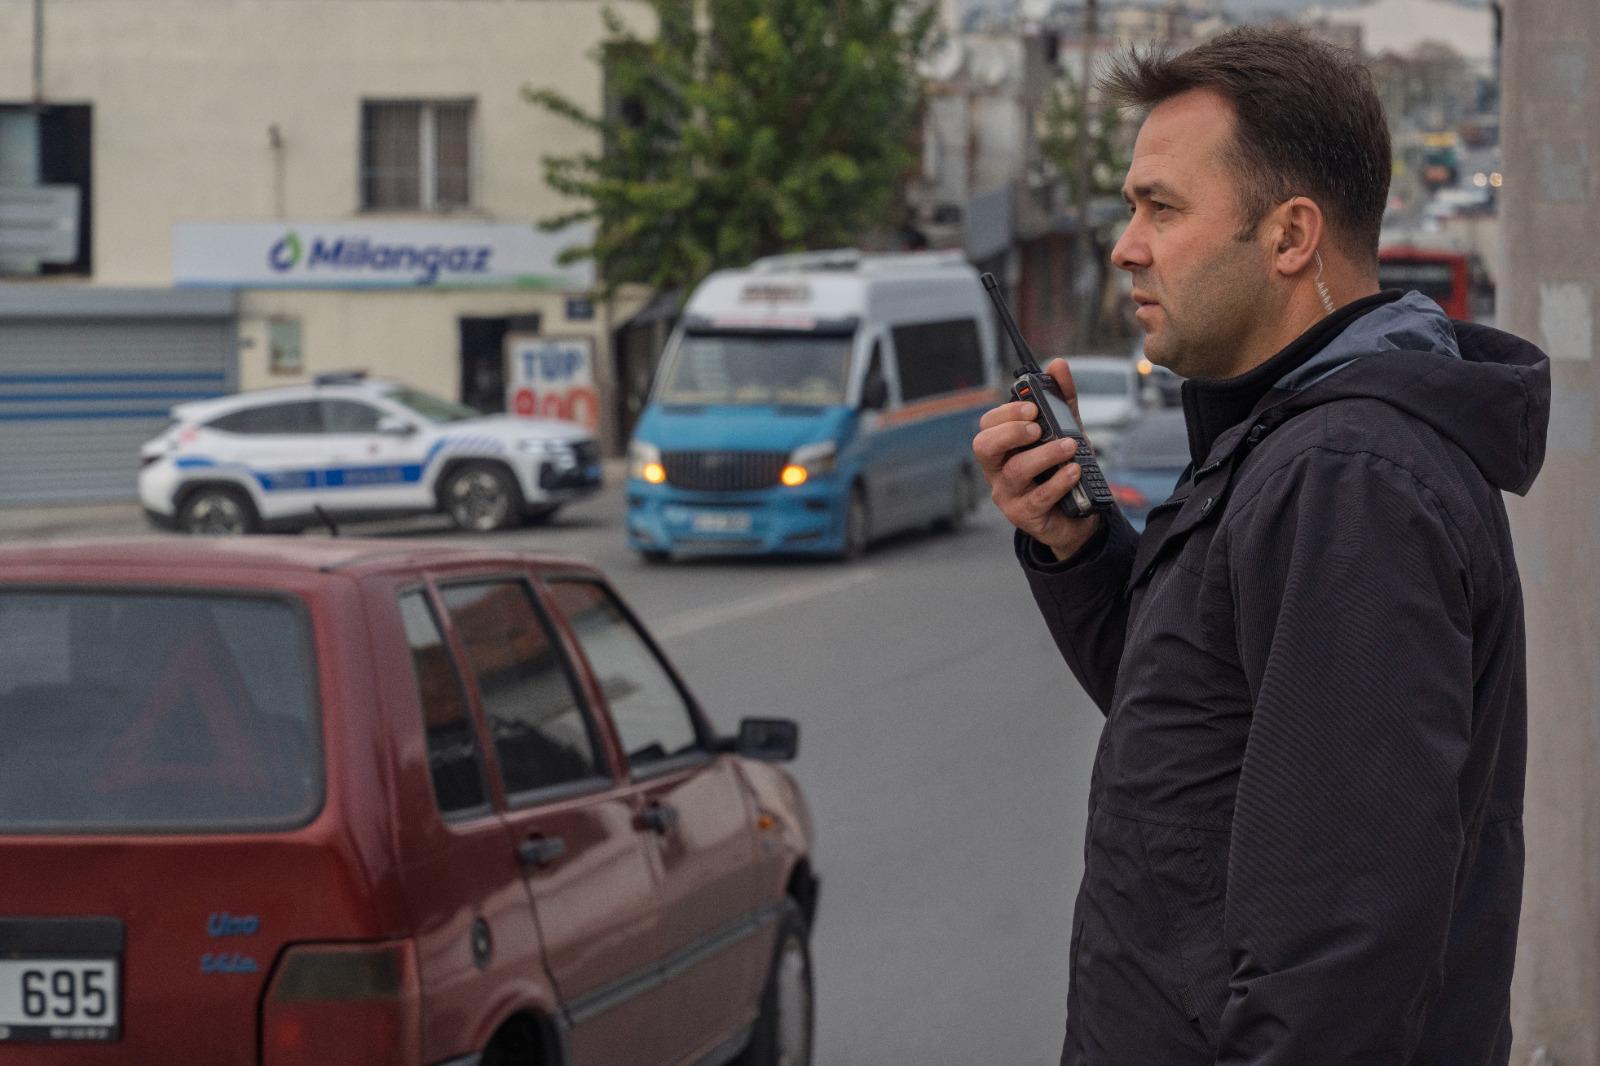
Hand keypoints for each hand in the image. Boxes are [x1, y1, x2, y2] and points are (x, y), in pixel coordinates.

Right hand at [972, 358, 1101, 560]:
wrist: (1079, 516)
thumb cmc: (1064, 470)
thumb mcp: (1066, 431)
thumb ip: (1062, 400)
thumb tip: (1058, 365)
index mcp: (1002, 449)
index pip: (987, 426)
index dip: (1005, 413)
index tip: (1032, 407)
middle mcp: (998, 471)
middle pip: (983, 447)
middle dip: (1010, 432)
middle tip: (1038, 427)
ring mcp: (1008, 495)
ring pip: (1014, 471)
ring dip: (1044, 454)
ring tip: (1070, 447)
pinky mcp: (1025, 515)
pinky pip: (1038, 497)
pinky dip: (1058, 481)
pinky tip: (1074, 471)